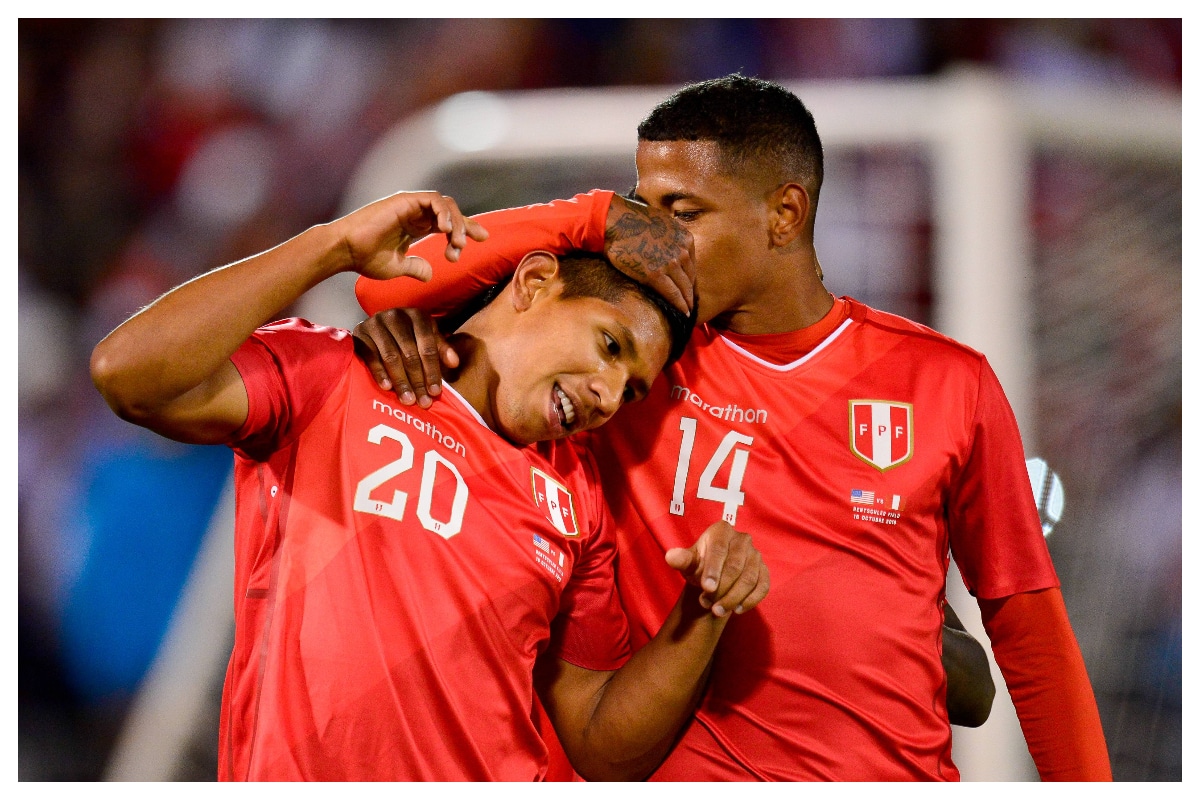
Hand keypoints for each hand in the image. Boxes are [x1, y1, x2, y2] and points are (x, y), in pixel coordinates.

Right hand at [334, 191, 488, 280]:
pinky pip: (434, 200)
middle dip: (465, 227)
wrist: (346, 251)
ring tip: (456, 243)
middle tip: (465, 247)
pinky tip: (446, 231)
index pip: (448, 224)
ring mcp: (410, 205)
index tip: (482, 239)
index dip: (466, 229)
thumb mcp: (397, 267)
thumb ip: (415, 268)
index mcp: (415, 226)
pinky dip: (444, 212)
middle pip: (451, 213)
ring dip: (456, 223)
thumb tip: (430, 273)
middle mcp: (415, 213)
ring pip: (446, 205)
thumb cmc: (364, 258)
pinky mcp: (405, 200)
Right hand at [353, 308, 457, 407]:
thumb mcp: (427, 339)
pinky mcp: (359, 333)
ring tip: (407, 399)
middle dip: (418, 380)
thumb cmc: (408, 336)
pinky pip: (370, 355)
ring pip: (391, 356)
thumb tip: (454, 363)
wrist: (376, 328)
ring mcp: (376, 323)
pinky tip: (387, 387)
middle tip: (422, 402)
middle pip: (410, 353)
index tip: (435, 392)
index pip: (428, 345)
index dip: (432, 370)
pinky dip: (379, 373)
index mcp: (417, 316)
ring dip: (401, 380)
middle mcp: (396, 316)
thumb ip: (441, 350)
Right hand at [604, 194, 694, 314]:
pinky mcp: (656, 275)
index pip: (692, 264)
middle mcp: (682, 251)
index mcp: (685, 238)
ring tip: (687, 310)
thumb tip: (670, 247)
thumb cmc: (632, 221)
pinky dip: (680, 305)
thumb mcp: (662, 223)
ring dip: (687, 301)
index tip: (689, 286)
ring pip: (684, 288)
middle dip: (690, 291)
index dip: (690, 277)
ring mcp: (670, 264)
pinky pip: (673, 294)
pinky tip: (683, 313)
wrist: (614, 222)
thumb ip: (672, 237)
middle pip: (690, 277)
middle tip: (691, 302)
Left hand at [665, 521, 768, 616]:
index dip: (713, 570)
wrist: (714, 572)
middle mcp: (742, 539)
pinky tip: (737, 610)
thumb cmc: (700, 563)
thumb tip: (671, 557)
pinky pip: (762, 586)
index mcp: (722, 531)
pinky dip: (751, 600)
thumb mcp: (688, 561)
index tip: (707, 588)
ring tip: (717, 611)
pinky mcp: (764, 570)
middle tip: (707, 604)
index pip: (719, 550)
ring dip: (734, 598)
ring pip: (749, 579)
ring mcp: (756, 555)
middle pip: (735, 566)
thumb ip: (681, 559)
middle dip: (722, 589)